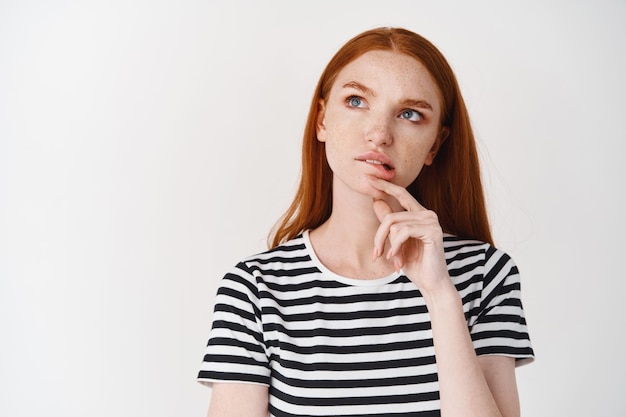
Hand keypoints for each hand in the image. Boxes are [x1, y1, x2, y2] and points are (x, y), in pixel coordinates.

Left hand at [369, 177, 449, 293]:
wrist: (431, 283)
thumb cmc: (414, 263)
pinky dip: (396, 245)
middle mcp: (427, 214)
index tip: (370, 178)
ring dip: (389, 245)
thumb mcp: (395, 241)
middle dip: (379, 236)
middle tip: (376, 254)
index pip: (401, 193)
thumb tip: (376, 200)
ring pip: (395, 225)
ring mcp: (431, 221)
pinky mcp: (433, 231)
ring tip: (393, 259)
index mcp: (419, 214)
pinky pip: (403, 231)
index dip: (386, 185)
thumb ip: (388, 222)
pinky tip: (397, 257)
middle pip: (391, 216)